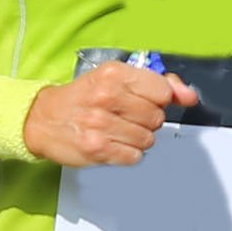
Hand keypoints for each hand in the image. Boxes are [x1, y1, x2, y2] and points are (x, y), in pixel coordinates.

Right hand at [22, 60, 199, 168]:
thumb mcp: (115, 78)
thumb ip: (158, 84)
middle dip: (147, 119)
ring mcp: (102, 124)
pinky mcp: (98, 149)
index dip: (160, 99)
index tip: (148, 100)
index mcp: (114, 74)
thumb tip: (189, 96)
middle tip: (126, 116)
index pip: (162, 91)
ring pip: (148, 138)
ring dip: (138, 138)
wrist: (42, 119)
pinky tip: (113, 143)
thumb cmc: (81, 98)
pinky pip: (135, 156)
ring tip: (118, 130)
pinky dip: (128, 152)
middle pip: (157, 117)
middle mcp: (108, 97)